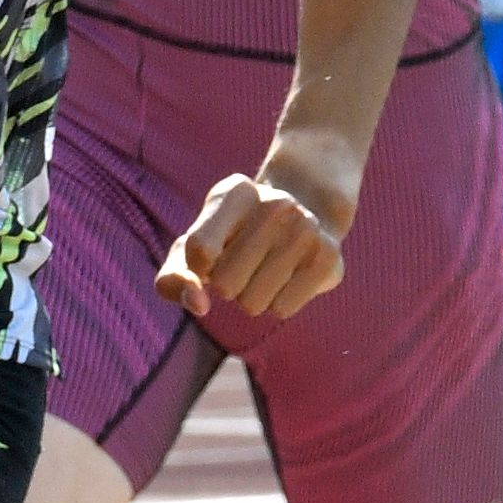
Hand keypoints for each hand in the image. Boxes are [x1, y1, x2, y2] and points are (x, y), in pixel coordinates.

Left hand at [155, 143, 356, 320]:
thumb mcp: (195, 248)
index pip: (198, 250)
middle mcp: (274, 204)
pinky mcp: (328, 257)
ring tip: (267, 268)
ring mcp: (305, 228)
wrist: (307, 212)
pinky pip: (282, 309)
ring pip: (253, 303)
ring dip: (252, 297)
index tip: (210, 258)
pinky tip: (288, 277)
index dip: (198, 268)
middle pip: (224, 284)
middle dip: (227, 285)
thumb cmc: (234, 239)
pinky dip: (278, 303)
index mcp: (234, 192)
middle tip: (245, 262)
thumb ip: (173, 278)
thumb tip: (198, 305)